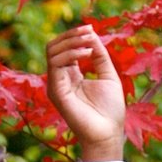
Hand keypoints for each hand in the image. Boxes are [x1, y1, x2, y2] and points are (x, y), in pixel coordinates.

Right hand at [46, 24, 125, 161]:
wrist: (109, 133)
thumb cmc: (110, 109)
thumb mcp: (108, 75)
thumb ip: (100, 55)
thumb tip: (92, 34)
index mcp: (71, 75)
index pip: (63, 48)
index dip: (75, 35)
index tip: (91, 28)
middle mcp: (60, 79)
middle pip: (54, 47)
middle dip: (71, 35)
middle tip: (89, 31)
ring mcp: (56, 85)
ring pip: (52, 52)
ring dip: (71, 42)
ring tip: (89, 42)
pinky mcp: (56, 92)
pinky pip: (55, 65)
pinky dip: (71, 54)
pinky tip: (87, 53)